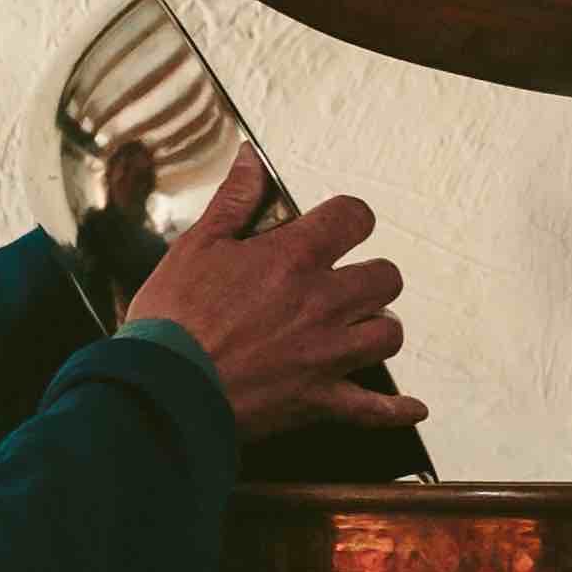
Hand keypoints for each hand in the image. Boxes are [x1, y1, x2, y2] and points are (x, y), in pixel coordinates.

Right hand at [122, 150, 426, 444]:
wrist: (159, 389)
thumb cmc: (171, 320)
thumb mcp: (195, 247)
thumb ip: (233, 202)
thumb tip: (249, 160)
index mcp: (292, 258)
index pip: (354, 218)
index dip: (351, 218)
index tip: (341, 226)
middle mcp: (321, 303)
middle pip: (385, 278)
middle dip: (370, 277)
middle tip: (347, 284)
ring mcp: (324, 354)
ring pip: (387, 335)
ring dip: (377, 329)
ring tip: (360, 329)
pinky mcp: (318, 400)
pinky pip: (373, 408)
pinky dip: (395, 411)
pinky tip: (412, 409)